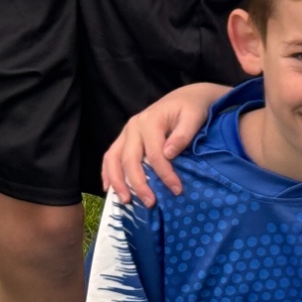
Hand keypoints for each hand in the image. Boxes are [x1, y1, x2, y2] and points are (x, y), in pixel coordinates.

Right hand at [100, 82, 227, 205]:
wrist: (185, 98)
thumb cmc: (191, 108)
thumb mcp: (194, 117)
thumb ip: (183, 134)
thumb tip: (169, 153)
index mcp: (151, 121)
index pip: (154, 154)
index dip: (164, 174)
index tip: (176, 190)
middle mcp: (134, 126)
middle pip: (130, 159)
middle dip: (138, 183)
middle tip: (149, 203)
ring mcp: (127, 132)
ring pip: (114, 159)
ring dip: (117, 181)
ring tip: (126, 201)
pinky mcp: (125, 138)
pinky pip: (110, 156)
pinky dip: (107, 173)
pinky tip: (109, 188)